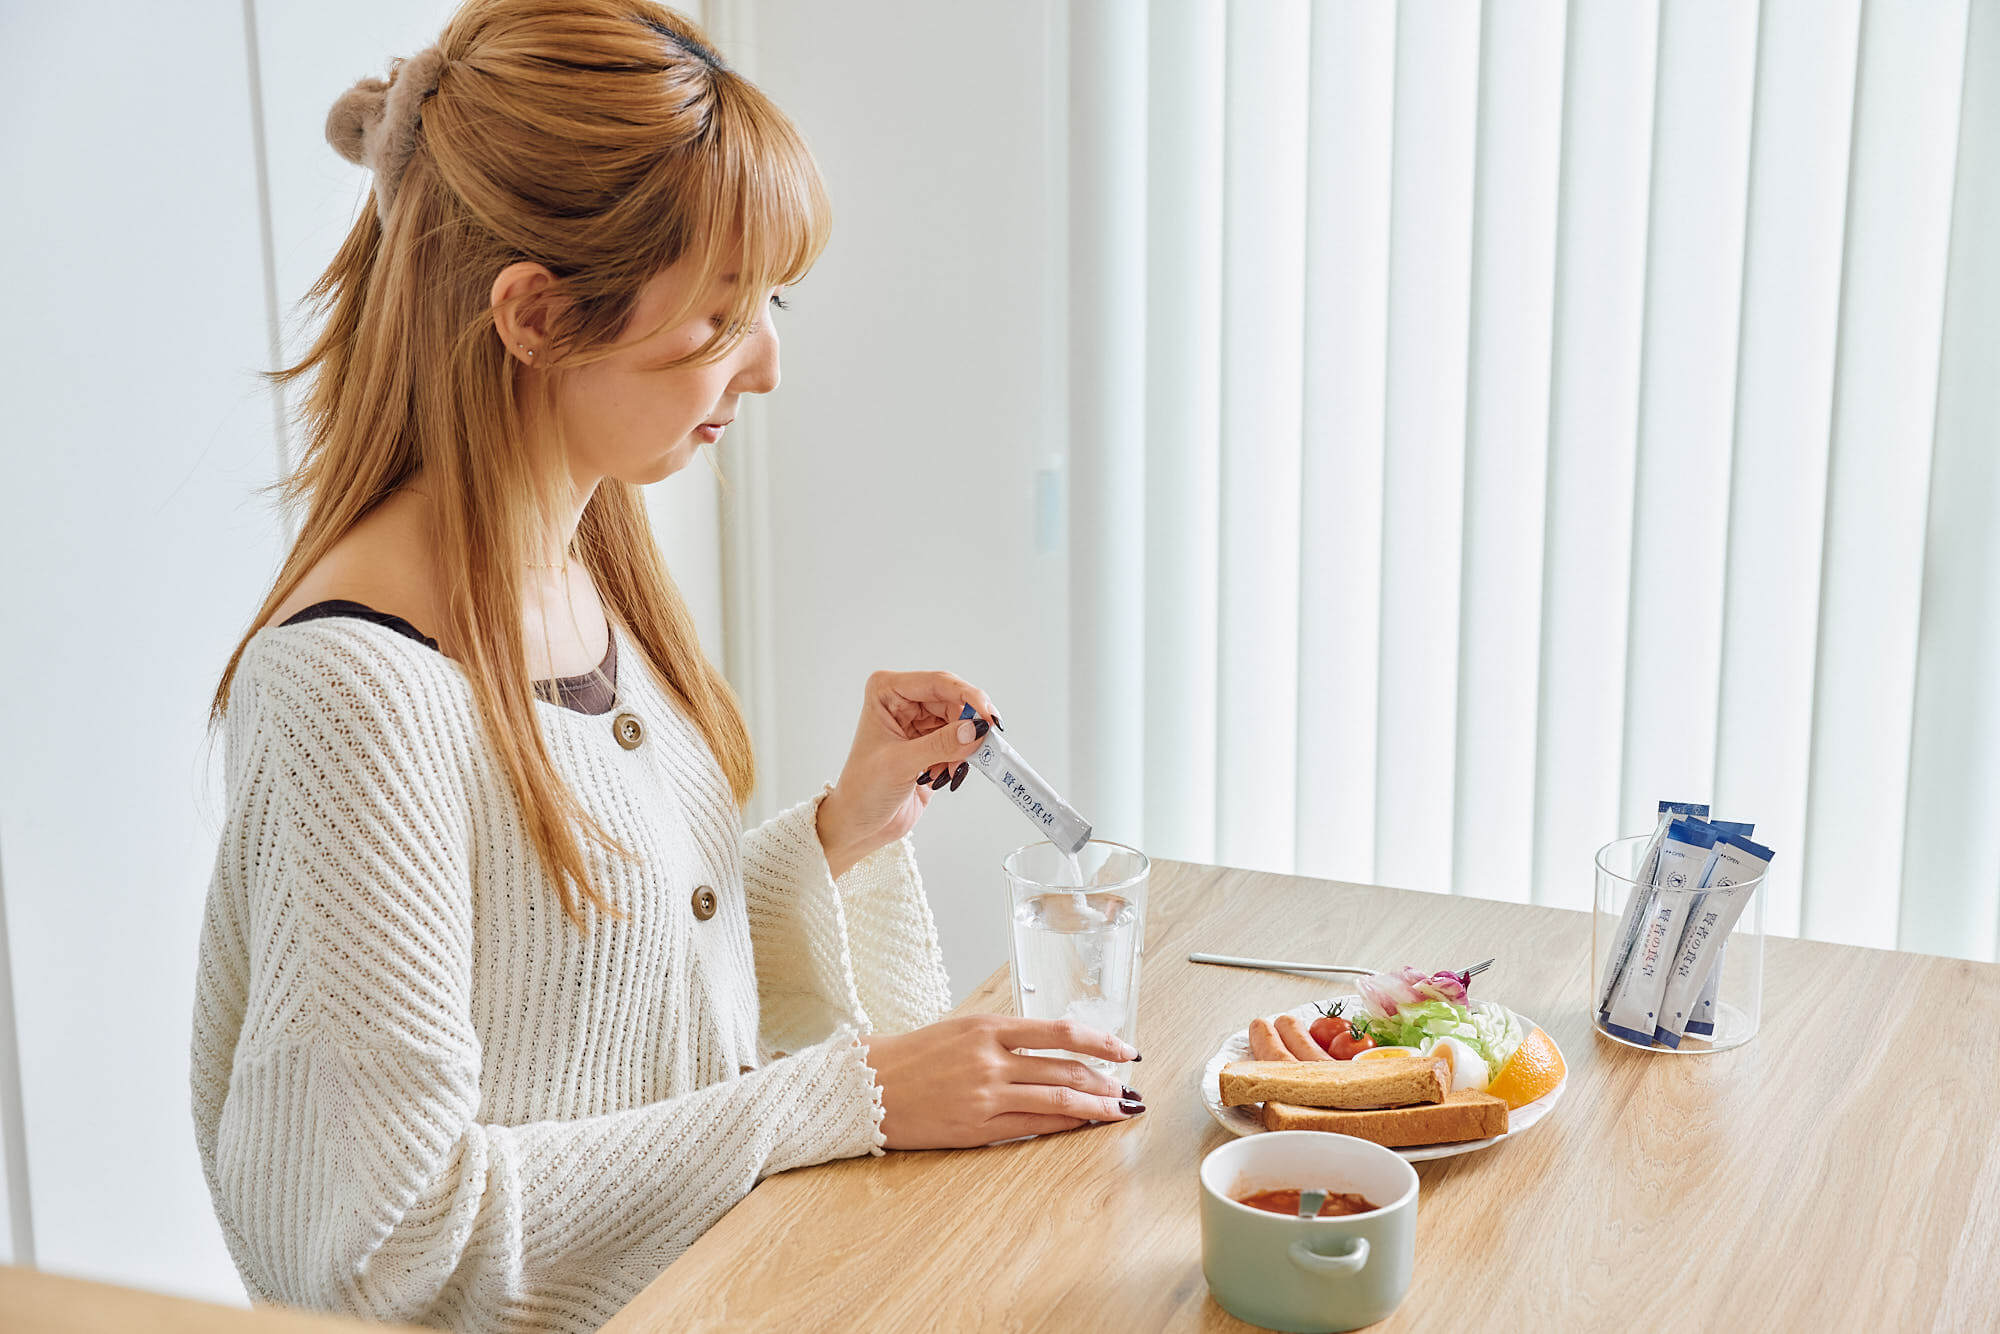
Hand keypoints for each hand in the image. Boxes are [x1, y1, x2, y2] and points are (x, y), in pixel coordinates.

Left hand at [815, 670, 1001, 877]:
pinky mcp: (931, 744)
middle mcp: (904, 701)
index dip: (968, 697)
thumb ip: (941, 744)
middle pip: (954, 701)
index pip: (938, 683)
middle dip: (969, 726)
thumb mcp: (901, 764)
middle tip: (983, 747)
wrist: (859, 825)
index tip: (989, 718)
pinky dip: (959, 759)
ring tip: (950, 770)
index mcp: (887, 692)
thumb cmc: (863, 791)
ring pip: (960, 722)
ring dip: (963, 747)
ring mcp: (918, 723)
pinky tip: (941, 776)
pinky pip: (960, 742)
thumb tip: (976, 730)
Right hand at [858, 1015, 1144, 1148]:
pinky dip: (1063, 1125)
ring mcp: (985, 1094)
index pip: (1059, 1032)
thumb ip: (1003, 1038)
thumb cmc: (912, 1057)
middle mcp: (990, 1057)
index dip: (1100, 1040)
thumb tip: (1050, 1050)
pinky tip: (1081, 1126)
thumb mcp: (960, 1031)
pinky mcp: (976, 1126)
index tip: (1125, 1048)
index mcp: (987, 1026)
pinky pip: (1032, 1125)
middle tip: (1129, 1088)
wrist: (867, 1086)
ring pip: (1055, 1097)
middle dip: (1104, 1079)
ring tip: (1119, 1110)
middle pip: (1065, 1067)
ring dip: (1094, 1105)